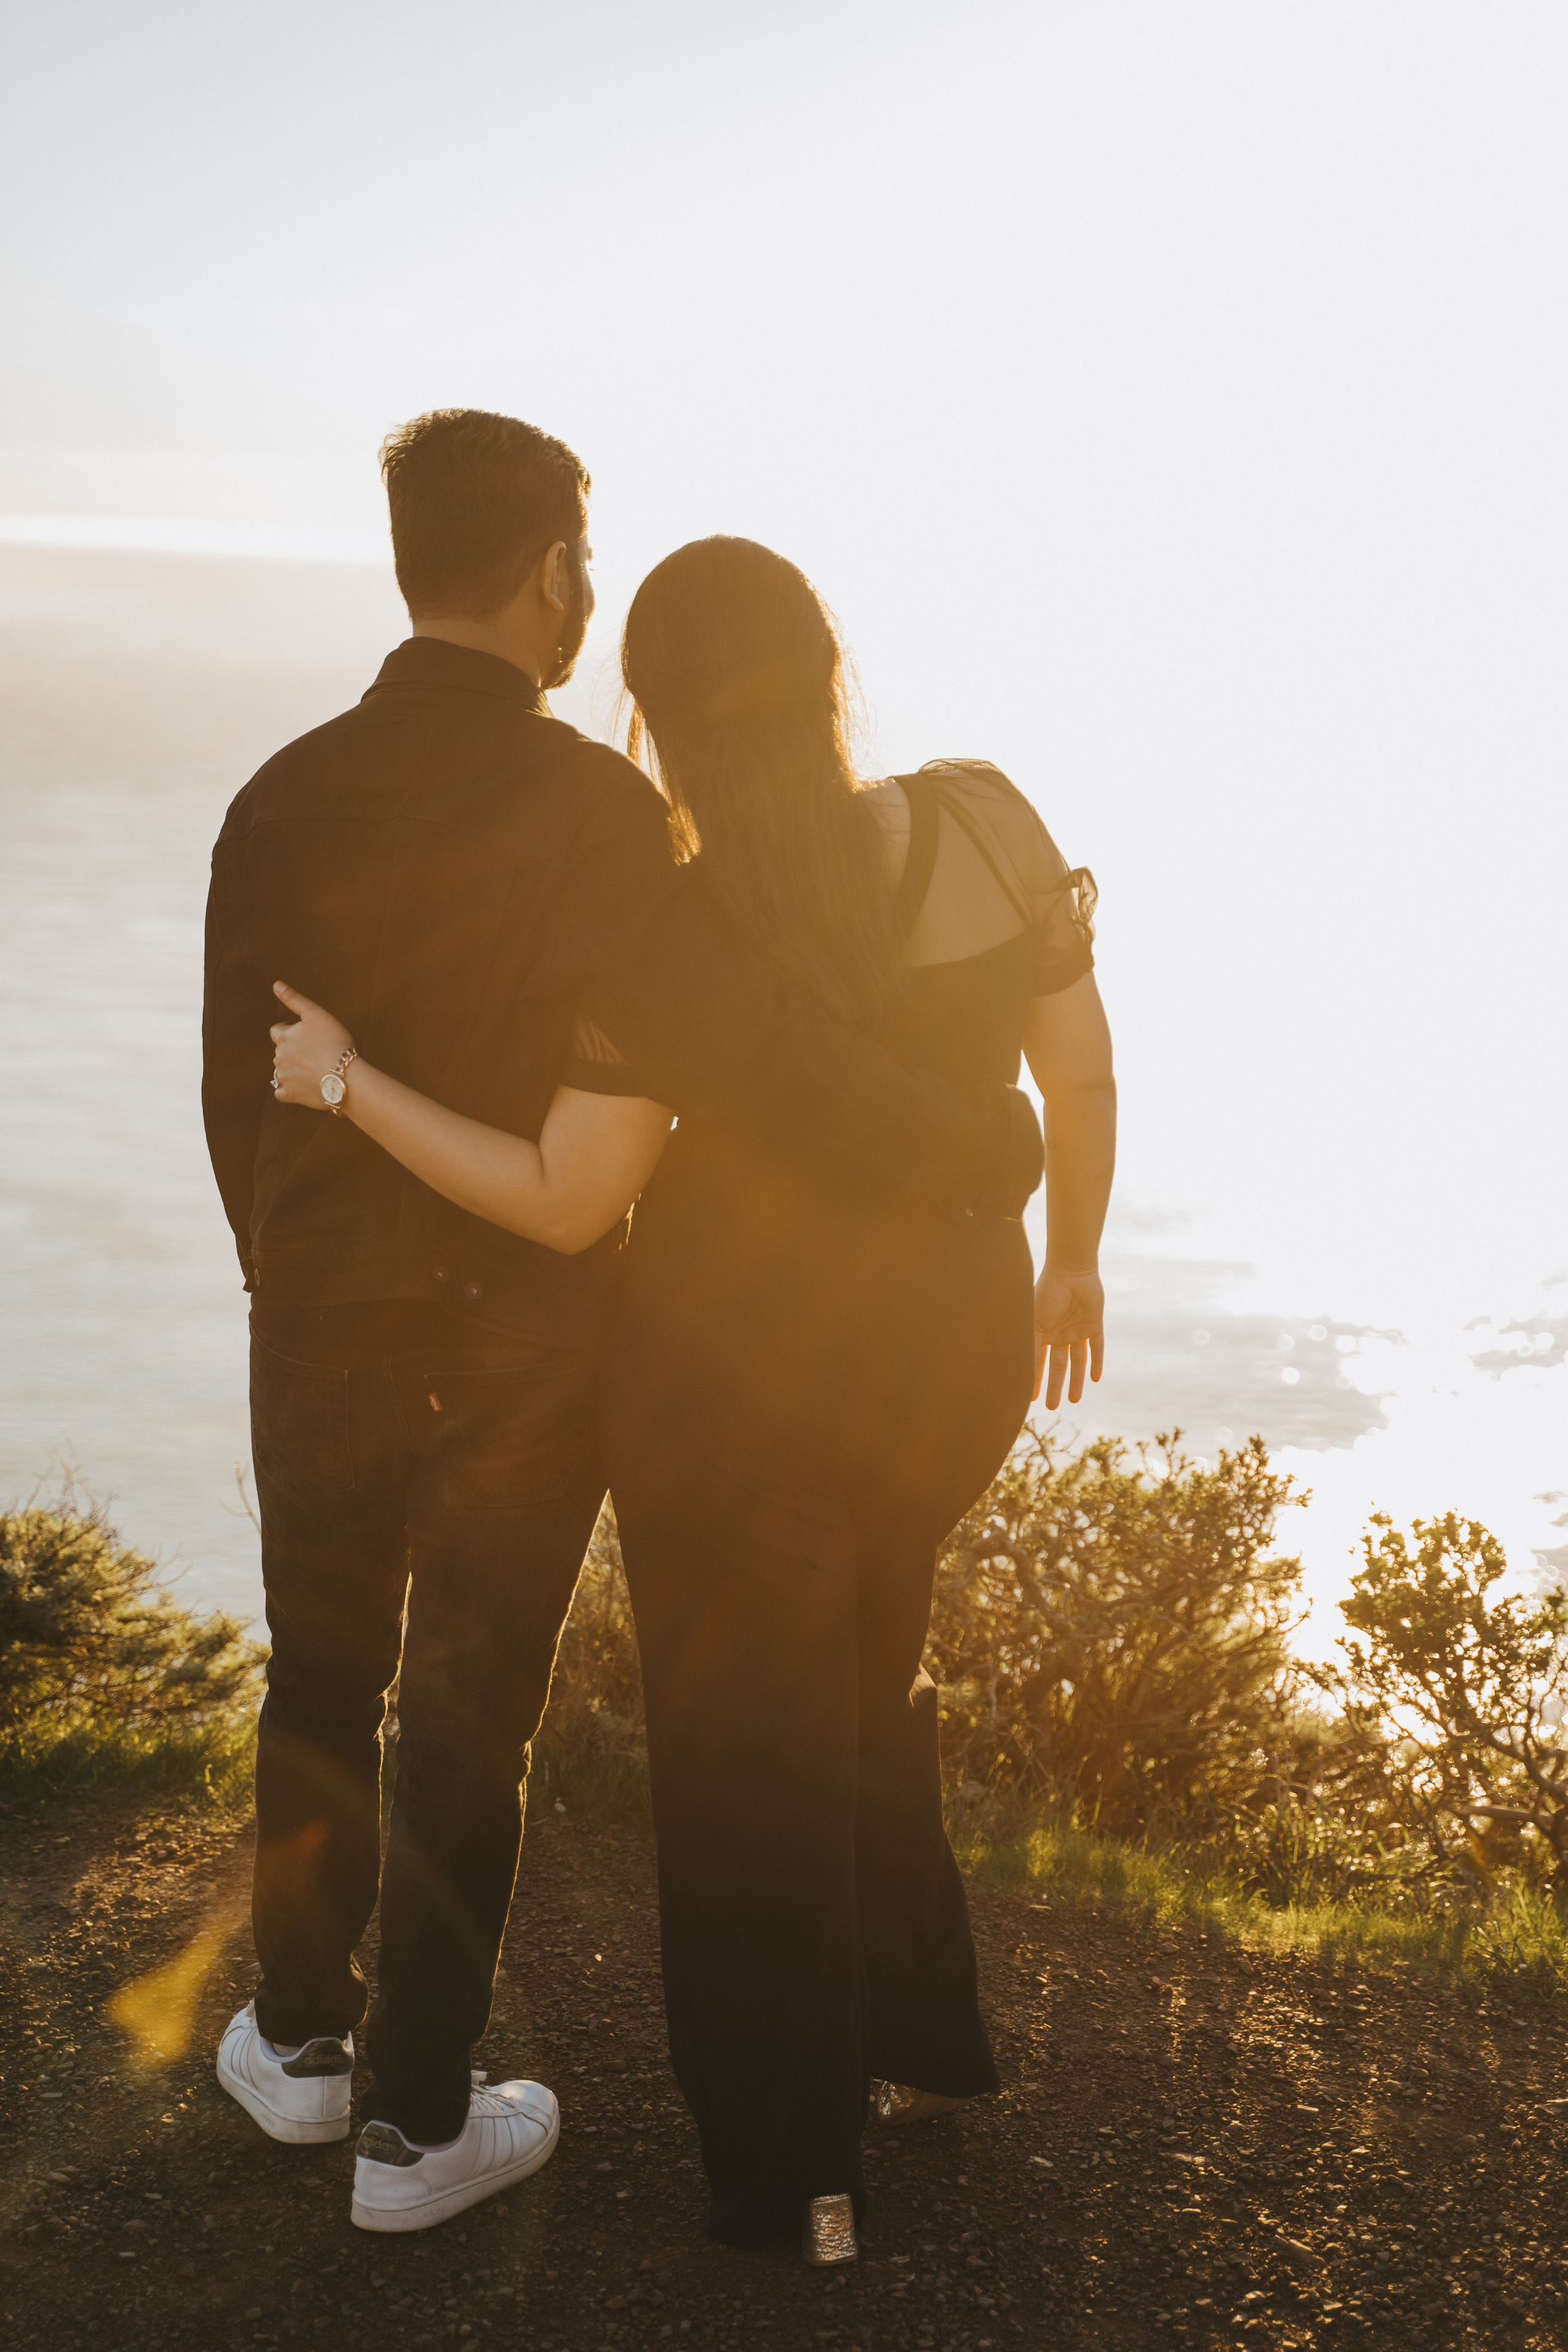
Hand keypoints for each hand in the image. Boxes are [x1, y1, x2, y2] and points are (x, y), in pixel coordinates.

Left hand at [269, 981, 355, 1109]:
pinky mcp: (291, 1095)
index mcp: (283, 1037)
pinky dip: (289, 1089)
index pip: (277, 1031)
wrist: (346, 1076)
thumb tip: (276, 984)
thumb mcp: (316, 1014)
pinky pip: (282, 1092)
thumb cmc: (335, 1042)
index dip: (290, 1031)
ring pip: (281, 1070)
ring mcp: (284, 1077)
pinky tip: (303, 1085)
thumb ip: (294, 999)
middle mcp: (279, 1057)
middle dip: (293, 1050)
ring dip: (293, 1068)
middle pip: (281, 1050)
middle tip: (315, 1051)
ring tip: (314, 1067)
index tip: (306, 1035)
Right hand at [1033, 1266, 1104, 1408]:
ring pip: (1077, 1361)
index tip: (1031, 1398)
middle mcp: (1059, 1333)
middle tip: (1052, 1406)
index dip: (1034, 1379)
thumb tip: (1015, 1369)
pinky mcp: (1094, 1325)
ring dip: (1076, 1380)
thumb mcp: (1034, 1322)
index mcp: (1042, 1331)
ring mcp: (1077, 1330)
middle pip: (1057, 1365)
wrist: (1071, 1271)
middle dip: (1054, 1385)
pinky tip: (1096, 1378)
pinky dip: (1097, 1362)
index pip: (1037, 1361)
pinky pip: (1097, 1347)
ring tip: (1074, 1400)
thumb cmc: (1047, 1293)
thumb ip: (1028, 1345)